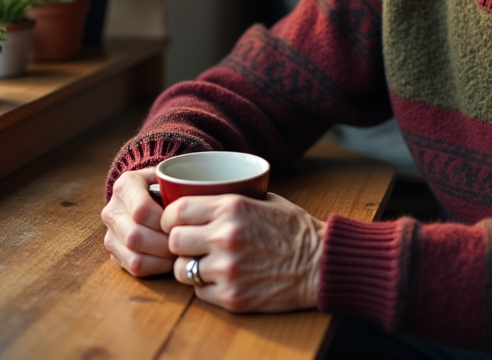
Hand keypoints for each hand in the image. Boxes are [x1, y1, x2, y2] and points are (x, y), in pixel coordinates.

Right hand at [101, 168, 174, 275]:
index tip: (181, 223)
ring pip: (133, 255)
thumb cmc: (168, 187)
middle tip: (183, 243)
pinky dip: (155, 267)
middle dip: (164, 243)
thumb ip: (181, 187)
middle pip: (135, 236)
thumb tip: (198, 206)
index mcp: (125, 185)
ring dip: (161, 258)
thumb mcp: (173, 179)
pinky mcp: (115, 251)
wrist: (150, 194)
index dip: (164, 221)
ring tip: (178, 252)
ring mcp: (111, 232)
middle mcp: (112, 209)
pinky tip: (169, 260)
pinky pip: (133, 267)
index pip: (141, 210)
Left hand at [161, 192, 325, 312]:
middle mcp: (225, 236)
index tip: (175, 222)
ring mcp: (227, 269)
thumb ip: (231, 198)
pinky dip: (205, 287)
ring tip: (205, 263)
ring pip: (182, 270)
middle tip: (189, 244)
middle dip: (178, 242)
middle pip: (174, 241)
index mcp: (231, 207)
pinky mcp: (232, 296)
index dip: (170, 218)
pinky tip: (222, 279)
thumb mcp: (265, 199)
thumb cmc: (295, 230)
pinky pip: (198, 292)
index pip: (177, 211)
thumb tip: (201, 194)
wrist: (321, 265)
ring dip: (189, 266)